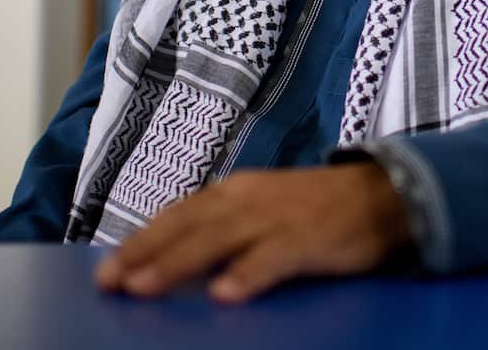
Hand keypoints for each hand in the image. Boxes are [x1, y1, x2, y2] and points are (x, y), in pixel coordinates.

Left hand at [94, 162, 410, 303]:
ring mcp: (277, 217)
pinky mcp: (309, 238)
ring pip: (218, 239)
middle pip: (187, 226)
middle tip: (111, 282)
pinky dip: (248, 273)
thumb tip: (174, 263)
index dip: (141, 241)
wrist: (381, 194)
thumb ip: (223, 230)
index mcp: (234, 193)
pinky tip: (225, 294)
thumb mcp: (262, 210)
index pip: (178, 215)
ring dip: (178, 262)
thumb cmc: (315, 209)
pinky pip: (273, 257)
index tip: (107, 270)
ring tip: (145, 287)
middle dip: (146, 253)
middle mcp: (248, 199)